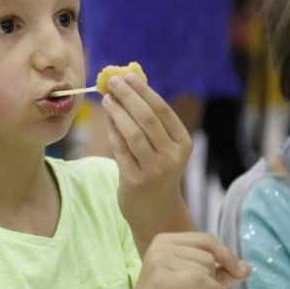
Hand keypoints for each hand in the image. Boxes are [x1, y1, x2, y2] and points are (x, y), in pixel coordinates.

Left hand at [101, 74, 191, 246]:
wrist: (156, 212)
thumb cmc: (157, 171)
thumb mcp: (164, 148)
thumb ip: (151, 122)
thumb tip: (128, 86)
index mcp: (183, 143)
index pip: (163, 110)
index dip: (144, 91)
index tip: (128, 76)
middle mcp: (172, 157)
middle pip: (147, 118)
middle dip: (128, 96)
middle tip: (112, 81)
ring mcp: (154, 170)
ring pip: (132, 133)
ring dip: (117, 112)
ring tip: (106, 99)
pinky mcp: (135, 181)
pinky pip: (120, 149)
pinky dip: (112, 131)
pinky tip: (106, 118)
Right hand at [117, 232, 249, 288]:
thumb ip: (218, 276)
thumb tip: (247, 268)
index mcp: (166, 241)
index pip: (205, 239)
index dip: (226, 254)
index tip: (242, 272)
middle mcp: (161, 245)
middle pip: (207, 255)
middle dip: (213, 282)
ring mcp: (159, 259)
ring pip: (205, 269)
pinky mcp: (161, 277)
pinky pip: (199, 281)